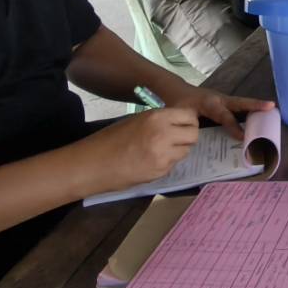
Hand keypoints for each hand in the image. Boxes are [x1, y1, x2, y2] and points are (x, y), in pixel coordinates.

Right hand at [78, 107, 199, 193]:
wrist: (93, 164)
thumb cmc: (111, 139)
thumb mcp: (137, 120)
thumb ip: (160, 121)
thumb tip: (178, 124)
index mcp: (157, 117)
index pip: (189, 116)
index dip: (188, 121)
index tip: (183, 125)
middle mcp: (164, 135)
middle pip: (194, 135)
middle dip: (188, 137)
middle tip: (177, 139)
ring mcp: (164, 156)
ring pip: (186, 151)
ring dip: (179, 150)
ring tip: (161, 150)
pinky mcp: (160, 172)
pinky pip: (173, 164)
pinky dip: (167, 163)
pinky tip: (151, 161)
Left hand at [156, 82, 274, 139]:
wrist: (179, 91)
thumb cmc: (179, 104)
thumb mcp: (180, 116)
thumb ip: (190, 127)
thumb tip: (203, 145)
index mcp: (209, 103)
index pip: (224, 117)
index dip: (234, 127)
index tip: (243, 138)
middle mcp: (220, 100)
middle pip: (240, 102)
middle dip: (256, 104)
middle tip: (271, 106)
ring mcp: (224, 100)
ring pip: (242, 104)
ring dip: (257, 107)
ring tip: (273, 112)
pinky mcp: (226, 103)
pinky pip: (240, 107)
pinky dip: (251, 111)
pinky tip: (260, 120)